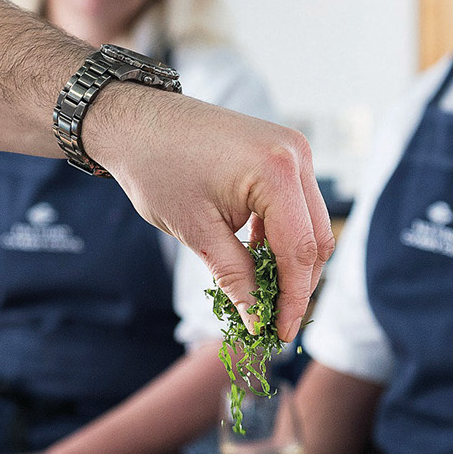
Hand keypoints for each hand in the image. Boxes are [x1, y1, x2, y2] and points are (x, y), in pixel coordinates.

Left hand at [91, 91, 333, 341]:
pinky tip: (257, 256)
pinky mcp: (284, 152)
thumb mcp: (196, 232)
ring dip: (293, 262)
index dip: (293, 299)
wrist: (136, 120)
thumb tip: (257, 321)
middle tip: (273, 321)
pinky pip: (298, 205)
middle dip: (298, 284)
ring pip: (312, 224)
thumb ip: (236, 277)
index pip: (300, 250)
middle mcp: (296, 155)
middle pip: (316, 238)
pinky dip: (284, 236)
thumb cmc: (158, 168)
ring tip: (264, 294)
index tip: (280, 333)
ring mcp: (294, 150)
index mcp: (277, 171)